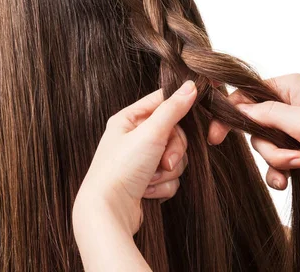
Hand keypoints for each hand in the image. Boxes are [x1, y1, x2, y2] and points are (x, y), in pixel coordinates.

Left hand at [73, 80, 195, 236]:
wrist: (108, 212)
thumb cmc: (121, 169)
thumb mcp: (150, 133)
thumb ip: (173, 109)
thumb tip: (191, 85)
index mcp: (128, 119)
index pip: (162, 102)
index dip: (178, 110)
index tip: (188, 120)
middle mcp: (133, 137)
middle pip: (174, 133)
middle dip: (173, 151)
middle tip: (165, 162)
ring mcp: (140, 160)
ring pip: (175, 157)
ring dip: (168, 171)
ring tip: (150, 180)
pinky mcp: (146, 181)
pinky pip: (170, 177)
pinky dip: (163, 186)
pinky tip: (146, 192)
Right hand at [207, 73, 299, 189]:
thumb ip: (266, 115)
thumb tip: (237, 107)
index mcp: (288, 87)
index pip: (244, 96)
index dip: (228, 116)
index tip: (215, 138)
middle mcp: (289, 105)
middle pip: (255, 128)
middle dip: (270, 148)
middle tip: (295, 156)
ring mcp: (296, 128)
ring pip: (267, 148)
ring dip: (283, 162)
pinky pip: (280, 161)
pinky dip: (285, 172)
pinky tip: (293, 181)